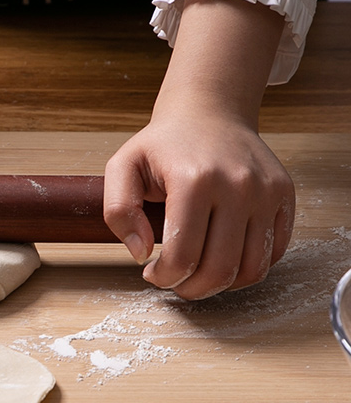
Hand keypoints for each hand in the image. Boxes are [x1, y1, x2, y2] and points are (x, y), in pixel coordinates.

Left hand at [104, 113, 293, 299]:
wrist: (208, 113)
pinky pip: (274, 253)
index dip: (164, 276)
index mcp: (193, 180)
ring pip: (251, 269)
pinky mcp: (284, 195)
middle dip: (191, 288)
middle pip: (219, 269)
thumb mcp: (123, 166)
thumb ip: (118, 210)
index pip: (182, 255)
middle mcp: (237, 185)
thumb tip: (140, 252)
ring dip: (221, 285)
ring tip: (198, 274)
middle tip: (175, 282)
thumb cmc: (164, 144)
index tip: (152, 272)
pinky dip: (247, 268)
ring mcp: (266, 191)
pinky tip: (222, 257)